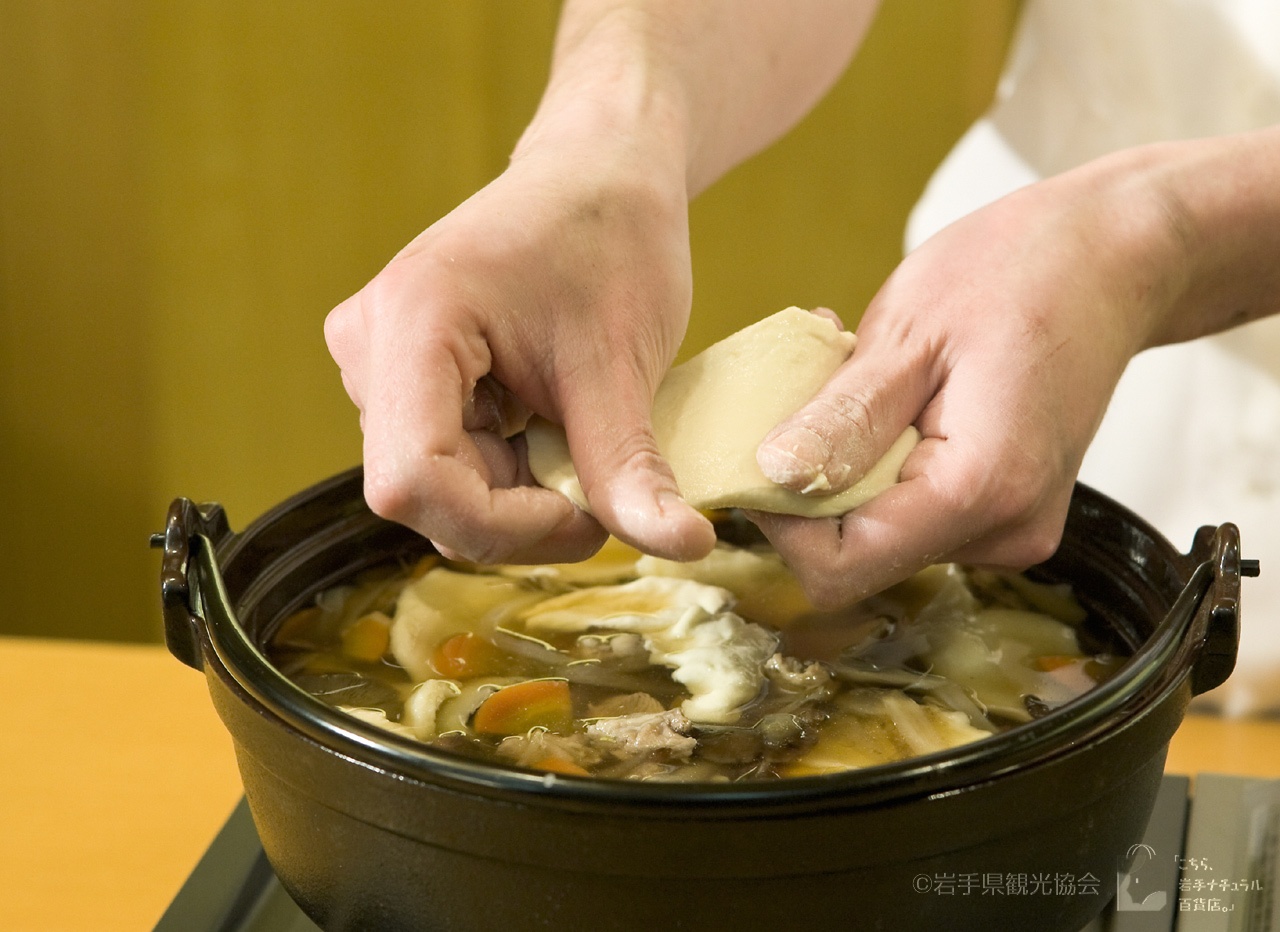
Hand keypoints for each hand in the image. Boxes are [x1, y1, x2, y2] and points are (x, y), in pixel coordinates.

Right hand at [325, 135, 714, 564]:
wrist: (597, 173)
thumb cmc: (611, 239)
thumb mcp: (624, 362)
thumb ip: (632, 468)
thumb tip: (684, 548)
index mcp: (413, 321)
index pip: (414, 481)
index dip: (501, 525)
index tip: (586, 514)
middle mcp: (369, 345)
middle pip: (424, 496)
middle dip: (519, 518)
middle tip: (602, 489)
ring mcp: (376, 362)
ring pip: (435, 490)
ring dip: (515, 498)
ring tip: (578, 439)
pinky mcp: (398, 377)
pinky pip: (441, 465)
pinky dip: (505, 476)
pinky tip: (548, 428)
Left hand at [752, 156, 1181, 605]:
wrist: (1113, 259)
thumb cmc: (1022, 272)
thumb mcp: (912, 330)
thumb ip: (843, 416)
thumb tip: (769, 476)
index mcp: (980, 490)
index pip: (841, 567)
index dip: (780, 523)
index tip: (757, 455)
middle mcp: (1001, 531)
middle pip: (857, 554)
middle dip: (811, 487)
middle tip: (807, 397)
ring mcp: (1007, 528)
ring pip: (879, 534)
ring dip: (846, 469)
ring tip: (861, 384)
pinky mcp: (1000, 511)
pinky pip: (911, 510)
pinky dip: (881, 464)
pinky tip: (891, 400)